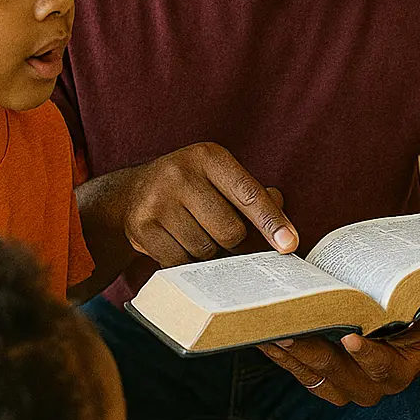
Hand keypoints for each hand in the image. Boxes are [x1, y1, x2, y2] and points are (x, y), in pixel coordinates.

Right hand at [119, 145, 298, 266]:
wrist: (131, 193)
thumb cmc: (189, 187)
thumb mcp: (219, 178)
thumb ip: (253, 197)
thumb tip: (283, 227)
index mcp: (208, 157)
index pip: (249, 194)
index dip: (271, 221)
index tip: (288, 245)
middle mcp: (180, 174)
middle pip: (230, 231)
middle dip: (232, 241)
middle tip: (220, 232)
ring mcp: (157, 201)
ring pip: (206, 250)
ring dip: (209, 253)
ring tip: (195, 234)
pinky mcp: (142, 228)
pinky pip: (180, 263)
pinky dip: (186, 262)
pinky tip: (178, 244)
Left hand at [259, 298, 419, 406]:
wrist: (401, 344)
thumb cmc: (415, 325)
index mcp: (396, 374)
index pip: (381, 366)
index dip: (367, 355)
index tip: (351, 339)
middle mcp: (365, 388)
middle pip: (335, 372)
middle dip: (311, 352)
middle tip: (291, 331)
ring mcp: (338, 387)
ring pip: (309, 373)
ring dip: (287, 354)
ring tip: (267, 331)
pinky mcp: (317, 380)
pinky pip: (294, 370)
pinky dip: (278, 354)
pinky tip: (261, 334)